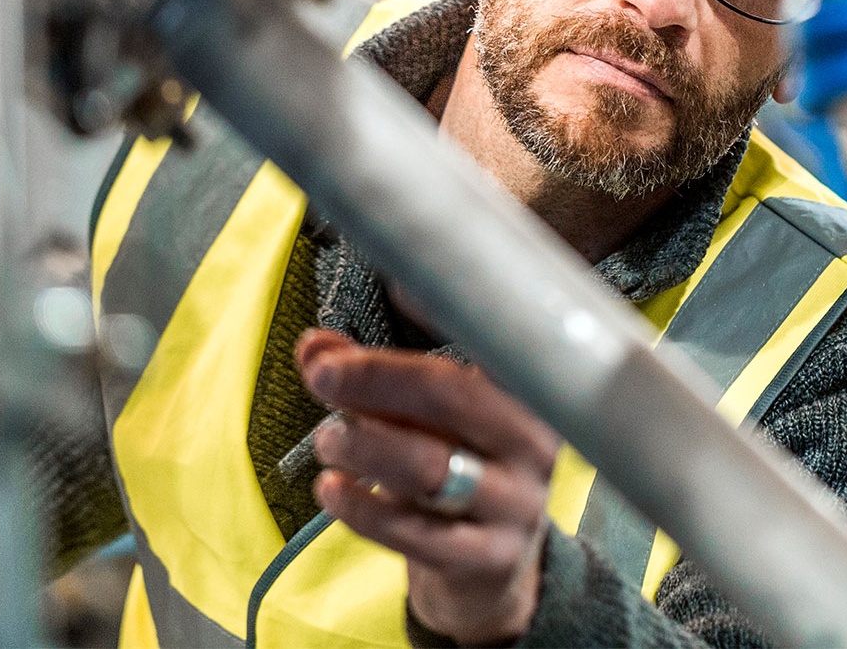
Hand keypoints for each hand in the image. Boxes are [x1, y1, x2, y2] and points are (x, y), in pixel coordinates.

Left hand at [295, 328, 558, 645]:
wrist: (492, 563)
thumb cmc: (456, 459)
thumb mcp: (425, 413)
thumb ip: (371, 375)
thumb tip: (315, 347)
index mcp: (526, 387)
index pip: (490, 336)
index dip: (443, 307)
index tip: (395, 283)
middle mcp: (532, 440)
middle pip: (451, 397)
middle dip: (376, 379)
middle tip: (320, 374)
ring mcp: (516, 504)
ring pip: (432, 466)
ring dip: (365, 445)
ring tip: (326, 437)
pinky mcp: (488, 559)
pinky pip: (417, 535)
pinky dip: (364, 508)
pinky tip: (330, 488)